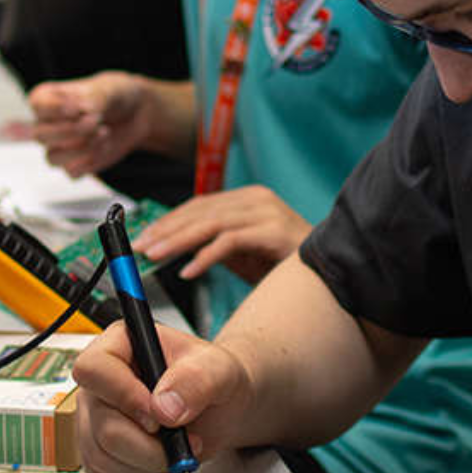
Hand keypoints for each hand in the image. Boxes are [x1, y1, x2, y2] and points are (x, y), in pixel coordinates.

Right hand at [26, 72, 157, 176]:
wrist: (134, 114)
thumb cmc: (114, 96)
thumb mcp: (107, 89)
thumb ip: (93, 99)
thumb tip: (83, 112)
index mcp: (48, 99)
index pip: (37, 105)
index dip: (55, 109)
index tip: (77, 109)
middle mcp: (47, 124)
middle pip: (41, 135)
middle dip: (70, 130)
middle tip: (96, 121)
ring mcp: (59, 146)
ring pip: (52, 157)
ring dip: (79, 149)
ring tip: (105, 133)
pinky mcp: (74, 163)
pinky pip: (72, 172)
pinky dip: (90, 162)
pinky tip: (106, 146)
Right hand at [71, 320, 253, 472]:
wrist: (219, 408)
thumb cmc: (212, 379)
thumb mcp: (218, 369)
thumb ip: (196, 380)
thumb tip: (164, 407)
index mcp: (119, 346)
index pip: (93, 369)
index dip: (124, 397)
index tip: (159, 417)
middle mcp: (100, 383)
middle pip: (102, 425)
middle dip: (149, 446)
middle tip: (185, 440)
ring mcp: (94, 419)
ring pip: (101, 456)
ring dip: (147, 465)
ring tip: (175, 450)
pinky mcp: (97, 451)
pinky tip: (156, 466)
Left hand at [134, 186, 310, 283]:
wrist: (330, 273)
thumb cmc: (285, 264)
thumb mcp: (243, 252)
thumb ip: (215, 245)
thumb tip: (178, 248)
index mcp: (247, 199)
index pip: (198, 205)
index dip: (168, 220)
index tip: (144, 236)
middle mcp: (256, 199)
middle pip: (200, 211)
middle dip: (166, 230)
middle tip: (141, 247)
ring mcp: (267, 212)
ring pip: (210, 223)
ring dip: (178, 241)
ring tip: (155, 256)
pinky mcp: (274, 231)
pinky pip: (230, 241)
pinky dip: (206, 257)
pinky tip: (189, 271)